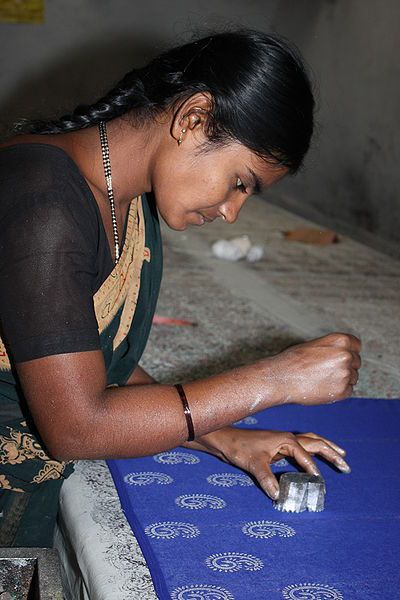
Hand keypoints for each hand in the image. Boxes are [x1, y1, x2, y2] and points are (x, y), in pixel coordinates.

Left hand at [193, 427, 350, 499]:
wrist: (226, 439)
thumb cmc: (239, 448)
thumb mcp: (253, 464)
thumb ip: (267, 479)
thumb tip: (279, 495)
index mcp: (286, 440)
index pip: (306, 457)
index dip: (313, 470)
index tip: (319, 483)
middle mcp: (288, 438)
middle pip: (316, 443)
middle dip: (332, 453)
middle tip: (346, 465)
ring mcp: (284, 440)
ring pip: (312, 441)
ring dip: (326, 446)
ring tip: (341, 454)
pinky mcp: (280, 444)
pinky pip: (304, 445)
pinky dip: (314, 448)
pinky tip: (317, 454)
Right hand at [266, 332, 360, 405]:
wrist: (281, 378)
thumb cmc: (293, 360)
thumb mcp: (314, 345)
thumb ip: (332, 348)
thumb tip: (343, 353)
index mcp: (340, 340)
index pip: (357, 345)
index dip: (349, 351)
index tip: (342, 357)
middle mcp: (346, 355)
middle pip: (356, 362)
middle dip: (346, 366)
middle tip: (327, 370)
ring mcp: (345, 374)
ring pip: (353, 377)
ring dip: (342, 379)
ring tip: (321, 379)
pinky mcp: (342, 391)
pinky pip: (348, 390)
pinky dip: (338, 391)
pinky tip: (322, 387)